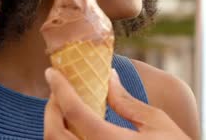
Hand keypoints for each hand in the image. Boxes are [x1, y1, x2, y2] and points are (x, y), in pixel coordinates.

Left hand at [44, 68, 190, 139]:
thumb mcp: (155, 121)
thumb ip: (126, 101)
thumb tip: (109, 75)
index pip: (76, 113)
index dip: (60, 89)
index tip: (52, 73)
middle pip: (54, 134)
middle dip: (50, 108)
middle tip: (57, 91)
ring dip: (54, 126)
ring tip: (65, 108)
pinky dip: (65, 138)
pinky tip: (75, 128)